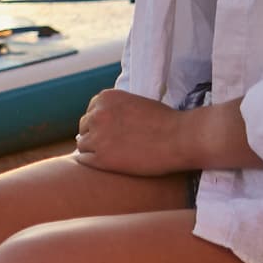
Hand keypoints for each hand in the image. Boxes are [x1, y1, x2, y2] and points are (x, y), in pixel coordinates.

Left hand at [74, 88, 220, 177]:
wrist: (180, 138)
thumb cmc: (166, 121)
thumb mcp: (136, 103)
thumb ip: (117, 109)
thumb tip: (101, 121)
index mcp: (105, 98)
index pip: (91, 112)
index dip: (100, 123)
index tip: (111, 132)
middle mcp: (97, 115)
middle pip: (84, 127)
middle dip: (95, 135)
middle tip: (110, 146)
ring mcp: (97, 137)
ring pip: (82, 144)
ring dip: (93, 150)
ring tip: (111, 156)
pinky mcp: (101, 158)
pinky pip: (84, 159)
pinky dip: (92, 162)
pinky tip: (105, 164)